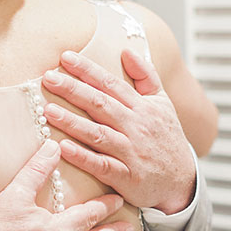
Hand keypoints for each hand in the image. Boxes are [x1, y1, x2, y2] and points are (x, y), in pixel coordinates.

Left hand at [41, 49, 195, 213]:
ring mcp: (132, 153)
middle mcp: (136, 127)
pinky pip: (102, 166)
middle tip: (47, 78)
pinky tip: (63, 148)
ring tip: (48, 111)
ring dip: (72, 122)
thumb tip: (127, 50)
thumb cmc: (167, 139)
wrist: (183, 180)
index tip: (65, 57)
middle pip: (101, 104)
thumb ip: (146, 76)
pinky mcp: (128, 178)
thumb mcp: (163, 103)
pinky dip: (83, 157)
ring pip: (98, 134)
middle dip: (73, 90)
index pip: (111, 83)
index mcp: (142, 107)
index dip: (87, 69)